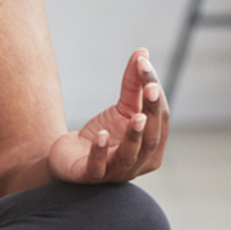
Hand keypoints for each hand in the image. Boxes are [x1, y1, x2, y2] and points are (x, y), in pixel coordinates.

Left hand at [48, 48, 170, 183]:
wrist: (69, 157)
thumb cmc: (103, 135)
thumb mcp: (121, 108)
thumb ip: (134, 84)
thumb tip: (143, 52)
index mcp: (152, 146)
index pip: (161, 119)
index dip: (156, 94)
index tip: (145, 65)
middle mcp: (138, 163)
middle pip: (151, 139)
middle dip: (152, 113)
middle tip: (150, 89)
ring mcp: (115, 172)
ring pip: (129, 156)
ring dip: (134, 136)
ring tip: (136, 117)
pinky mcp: (90, 176)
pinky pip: (98, 166)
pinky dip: (100, 152)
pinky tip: (100, 136)